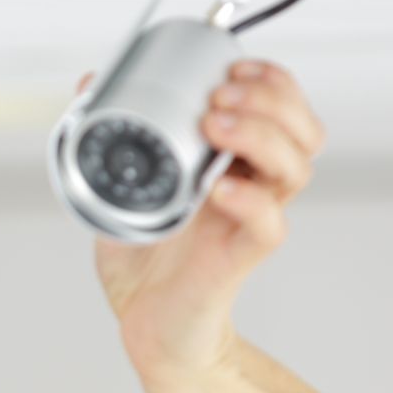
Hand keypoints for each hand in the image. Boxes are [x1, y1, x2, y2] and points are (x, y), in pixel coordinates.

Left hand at [74, 59, 326, 390]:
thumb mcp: (119, 188)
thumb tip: (90, 83)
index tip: (235, 66)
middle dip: (272, 98)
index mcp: (235, 163)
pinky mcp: (239, 258)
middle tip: (223, 94)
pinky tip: (220, 187)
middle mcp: (252, 188)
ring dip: (262, 134)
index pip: (283, 110)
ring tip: (217, 124)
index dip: (271, 80)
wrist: (147, 326)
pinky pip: (268, 225)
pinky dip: (250, 200)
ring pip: (296, 168)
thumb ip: (109, 140)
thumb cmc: (144, 262)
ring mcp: (249, 221)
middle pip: (303, 131)